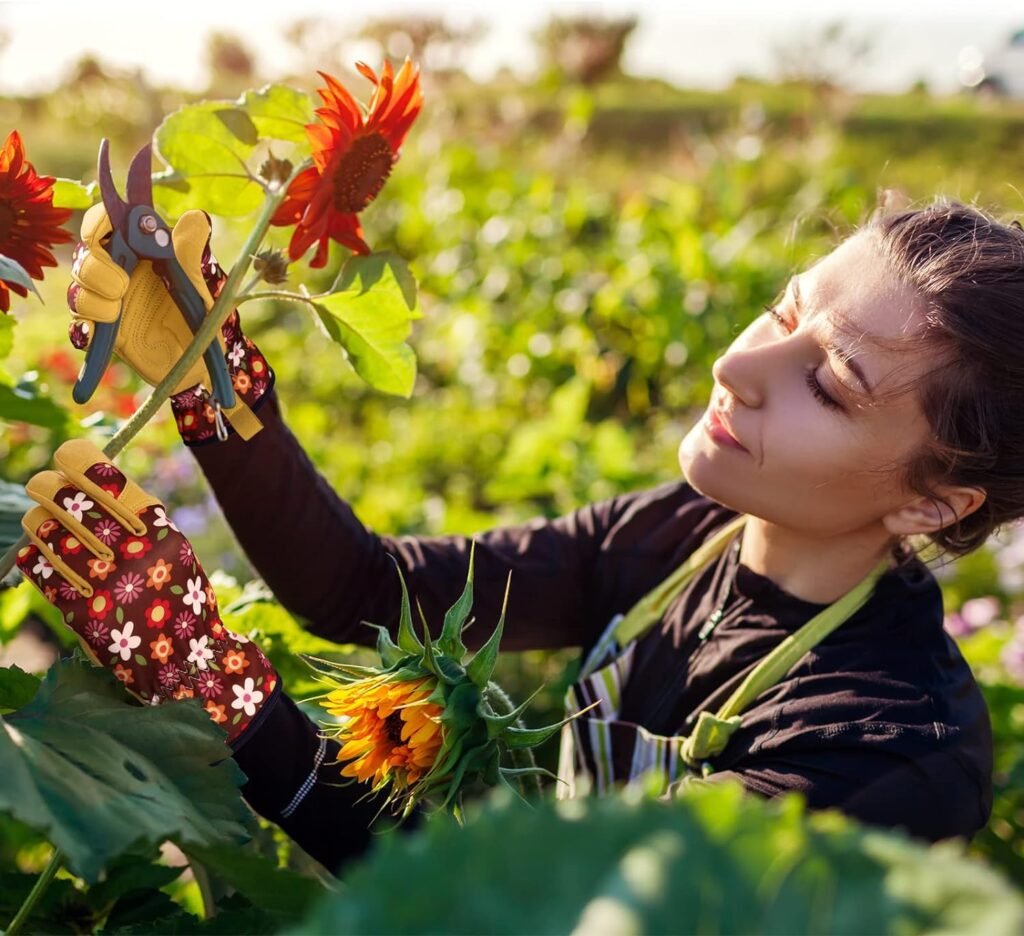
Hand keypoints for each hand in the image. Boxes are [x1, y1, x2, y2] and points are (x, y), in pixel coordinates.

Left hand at [15, 439, 279, 742]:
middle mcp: (130, 550)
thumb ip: (138, 520)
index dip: (74, 459)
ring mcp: (104, 582)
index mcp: (157, 528)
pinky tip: (36, 554)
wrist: (188, 662)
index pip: (102, 475)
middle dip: (45, 487)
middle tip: (43, 487)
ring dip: (36, 521)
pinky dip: (32, 557)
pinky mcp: (81, 613)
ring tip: (38, 521)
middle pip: (65, 499)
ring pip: (46, 531)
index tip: (65, 457)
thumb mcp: (173, 549)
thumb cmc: (180, 598)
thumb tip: (88, 481)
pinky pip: (40, 570)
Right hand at [67, 205, 274, 445]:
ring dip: (93, 295)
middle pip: (84, 254)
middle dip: (96, 265)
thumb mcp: (200, 289)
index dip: (100, 220)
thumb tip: (195, 217)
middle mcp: (118, 272)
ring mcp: (107, 301)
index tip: (111, 229)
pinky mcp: (103, 331)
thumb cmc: (200, 321)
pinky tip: (106, 325)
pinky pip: (79, 321)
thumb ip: (189, 256)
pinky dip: (88, 322)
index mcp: (139, 254)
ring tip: (118, 309)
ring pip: (77, 286)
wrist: (199, 365)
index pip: (106, 223)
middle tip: (123, 284)